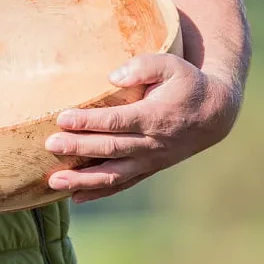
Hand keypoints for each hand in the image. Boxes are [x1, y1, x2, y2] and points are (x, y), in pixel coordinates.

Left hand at [44, 53, 241, 203]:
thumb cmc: (185, 84)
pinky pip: (121, 184)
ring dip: (83, 180)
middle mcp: (151, 143)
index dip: (89, 121)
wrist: (213, 115)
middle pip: (110, 148)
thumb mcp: (172, 65)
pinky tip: (74, 197)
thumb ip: (144, 66)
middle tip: (50, 145)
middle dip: (78, 148)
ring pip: (113, 175)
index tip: (63, 118)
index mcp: (154, 116)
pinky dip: (99, 192)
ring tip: (54, 182)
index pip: (117, 121)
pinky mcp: (147, 169)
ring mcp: (149, 160)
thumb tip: (113, 77)